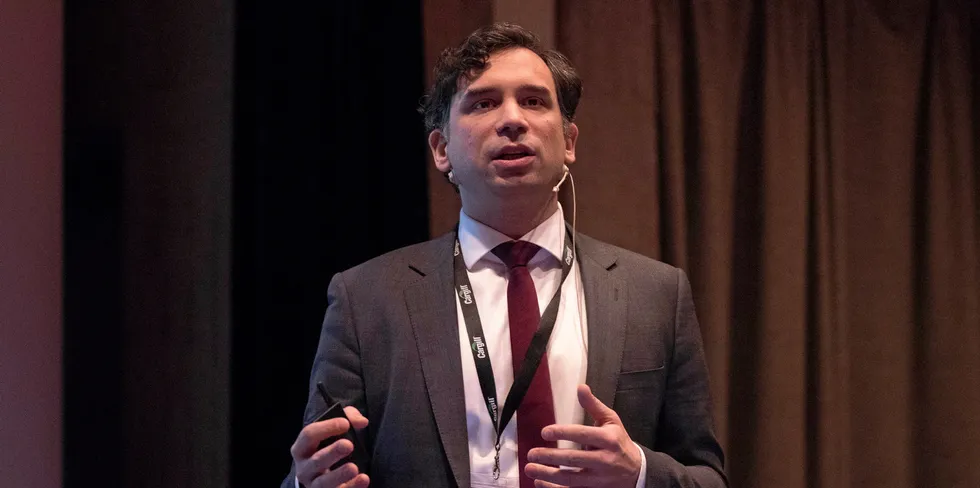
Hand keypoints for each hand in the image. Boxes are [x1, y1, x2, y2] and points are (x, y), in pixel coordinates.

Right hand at [291, 406, 369, 487]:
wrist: (323, 474)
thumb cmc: (328, 446)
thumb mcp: (333, 429)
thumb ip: (348, 417)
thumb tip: (362, 421)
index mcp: (301, 448)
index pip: (308, 435)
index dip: (326, 428)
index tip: (345, 423)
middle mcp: (304, 468)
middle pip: (316, 461)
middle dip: (332, 452)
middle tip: (349, 445)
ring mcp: (314, 485)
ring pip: (323, 483)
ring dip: (339, 475)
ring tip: (354, 467)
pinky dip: (351, 487)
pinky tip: (363, 479)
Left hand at [525, 385, 641, 487]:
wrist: (637, 472)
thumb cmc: (619, 442)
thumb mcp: (611, 421)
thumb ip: (593, 405)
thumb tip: (581, 388)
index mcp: (609, 439)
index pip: (583, 435)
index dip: (563, 433)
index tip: (545, 432)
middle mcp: (605, 460)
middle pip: (574, 459)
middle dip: (550, 456)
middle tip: (532, 453)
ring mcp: (600, 479)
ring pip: (571, 479)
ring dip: (548, 475)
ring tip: (530, 468)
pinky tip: (540, 482)